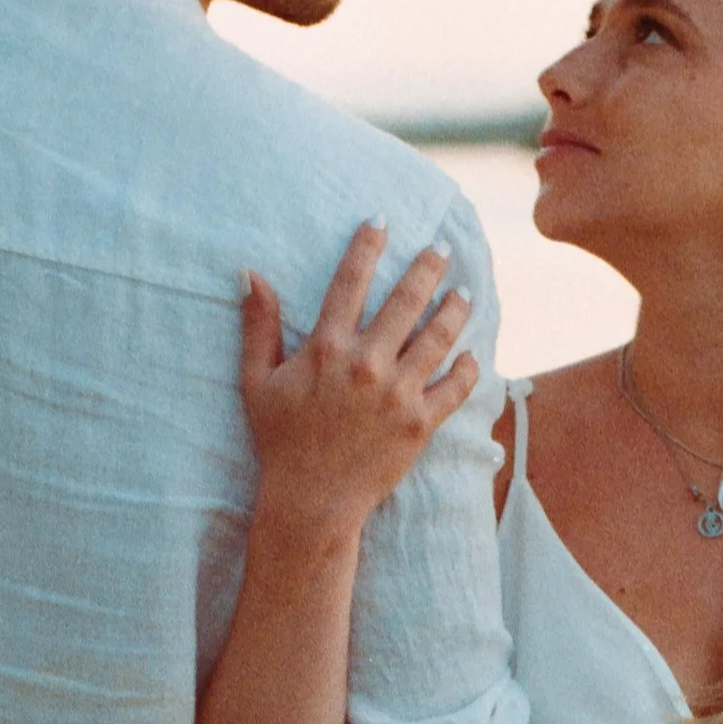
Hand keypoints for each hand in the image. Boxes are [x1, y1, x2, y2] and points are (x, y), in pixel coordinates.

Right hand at [241, 223, 478, 542]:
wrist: (310, 501)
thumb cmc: (280, 440)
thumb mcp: (257, 381)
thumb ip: (259, 326)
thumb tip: (251, 274)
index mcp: (327, 347)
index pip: (350, 281)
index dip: (367, 246)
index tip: (382, 222)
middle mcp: (366, 363)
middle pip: (406, 301)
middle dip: (427, 268)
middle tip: (442, 249)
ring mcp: (397, 393)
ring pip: (437, 338)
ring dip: (454, 310)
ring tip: (464, 294)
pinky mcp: (420, 424)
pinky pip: (454, 387)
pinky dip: (466, 368)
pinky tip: (471, 354)